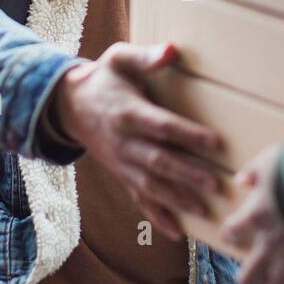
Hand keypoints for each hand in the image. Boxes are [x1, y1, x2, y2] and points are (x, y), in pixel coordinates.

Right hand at [52, 42, 222, 240]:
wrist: (69, 106)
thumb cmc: (104, 79)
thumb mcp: (119, 59)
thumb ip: (145, 56)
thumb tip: (172, 51)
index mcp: (128, 113)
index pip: (161, 126)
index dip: (187, 134)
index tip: (214, 141)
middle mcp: (124, 142)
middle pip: (157, 161)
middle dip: (186, 174)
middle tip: (214, 184)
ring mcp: (121, 163)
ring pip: (150, 185)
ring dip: (176, 200)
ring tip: (204, 211)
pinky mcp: (120, 175)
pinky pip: (138, 199)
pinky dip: (156, 216)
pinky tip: (176, 232)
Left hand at [221, 144, 283, 283]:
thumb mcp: (274, 158)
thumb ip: (255, 170)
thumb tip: (241, 180)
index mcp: (256, 217)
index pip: (230, 233)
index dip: (232, 233)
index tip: (236, 232)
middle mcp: (271, 247)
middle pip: (248, 279)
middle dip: (250, 277)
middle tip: (255, 270)